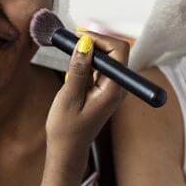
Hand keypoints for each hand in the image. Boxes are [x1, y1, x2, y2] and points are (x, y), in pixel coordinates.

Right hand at [46, 31, 129, 149]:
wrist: (68, 149)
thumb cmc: (67, 129)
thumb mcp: (69, 97)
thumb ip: (78, 69)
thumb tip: (85, 43)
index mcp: (114, 89)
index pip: (118, 50)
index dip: (99, 38)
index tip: (77, 36)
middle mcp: (118, 86)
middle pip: (116, 50)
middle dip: (95, 41)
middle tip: (71, 41)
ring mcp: (113, 88)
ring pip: (107, 57)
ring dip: (89, 50)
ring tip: (69, 54)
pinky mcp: (105, 89)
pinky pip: (100, 66)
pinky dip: (87, 61)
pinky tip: (73, 67)